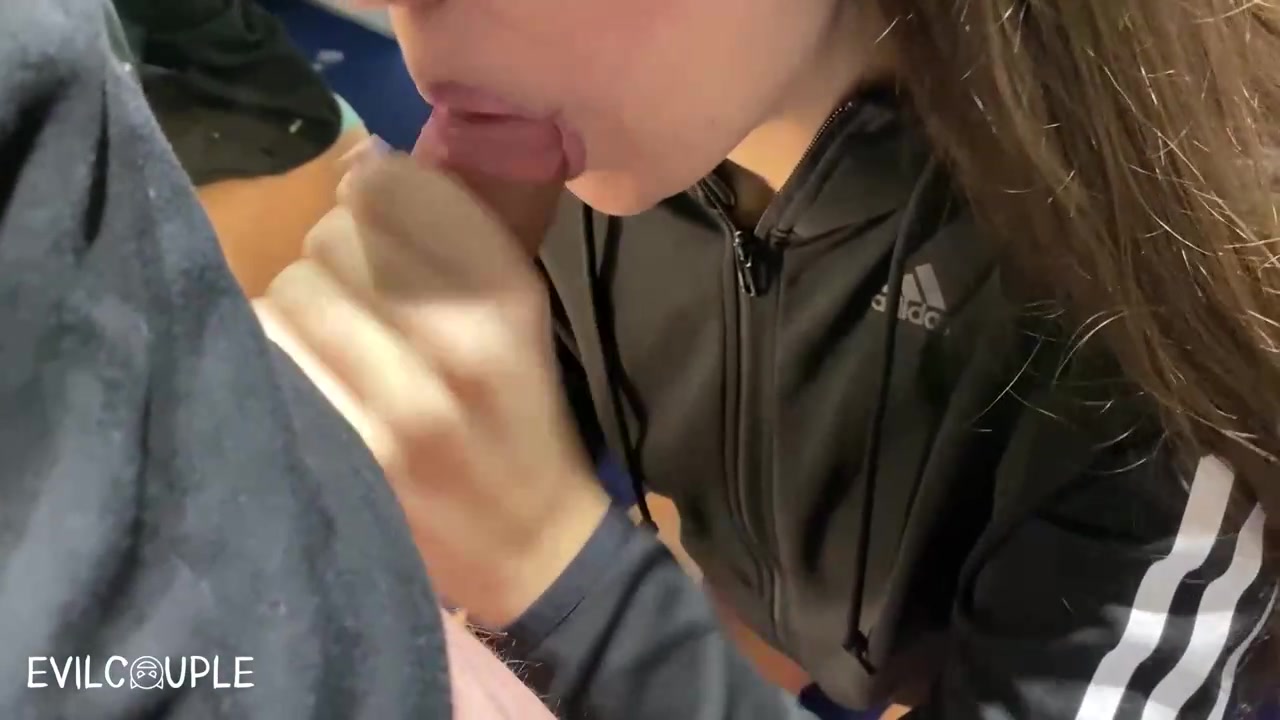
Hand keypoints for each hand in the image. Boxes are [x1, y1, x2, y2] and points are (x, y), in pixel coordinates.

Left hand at [255, 144, 609, 626]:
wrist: (525, 543)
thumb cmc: (519, 411)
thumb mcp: (521, 307)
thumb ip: (457, 224)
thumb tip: (362, 157)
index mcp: (508, 292)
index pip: (391, 185)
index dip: (378, 197)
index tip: (389, 229)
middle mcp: (454, 338)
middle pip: (332, 235)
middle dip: (341, 258)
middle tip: (367, 303)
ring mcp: (392, 401)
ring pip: (291, 290)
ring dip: (304, 309)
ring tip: (340, 349)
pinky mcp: (340, 449)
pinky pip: (266, 351)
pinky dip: (277, 356)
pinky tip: (314, 383)